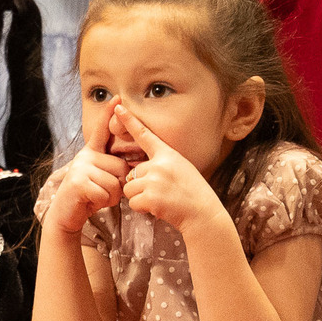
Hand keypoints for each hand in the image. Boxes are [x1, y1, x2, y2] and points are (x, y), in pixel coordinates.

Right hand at [45, 97, 128, 234]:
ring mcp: (81, 168)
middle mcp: (85, 156)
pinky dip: (103, 202)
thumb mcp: (102, 178)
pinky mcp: (78, 182)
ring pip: (115, 183)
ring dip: (111, 196)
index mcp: (92, 152)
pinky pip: (105, 193)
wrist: (66, 213)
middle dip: (118, 186)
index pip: (102, 131)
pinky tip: (91, 201)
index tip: (117, 98)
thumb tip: (134, 168)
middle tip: (103, 191)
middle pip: (121, 168)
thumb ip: (113, 169)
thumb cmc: (89, 196)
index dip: (109, 114)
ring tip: (97, 197)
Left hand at [114, 102, 225, 235]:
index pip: (145, 134)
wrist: (203, 213)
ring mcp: (155, 180)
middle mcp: (159, 164)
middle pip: (132, 173)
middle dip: (140, 186)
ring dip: (139, 198)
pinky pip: (133, 203)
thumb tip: (134, 173)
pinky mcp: (151, 197)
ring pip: (129, 189)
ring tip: (160, 200)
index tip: (118, 106)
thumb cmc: (192, 193)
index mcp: (168, 154)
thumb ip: (159, 165)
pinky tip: (158, 208)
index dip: (130, 120)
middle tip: (161, 193)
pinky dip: (142, 209)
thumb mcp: (180, 168)